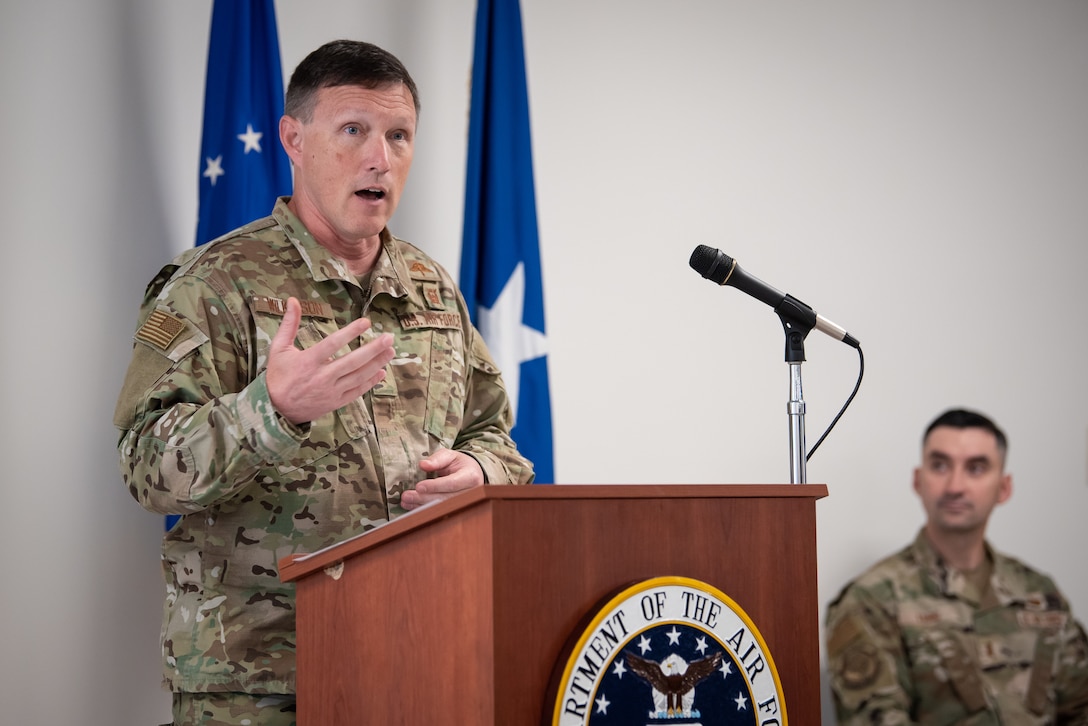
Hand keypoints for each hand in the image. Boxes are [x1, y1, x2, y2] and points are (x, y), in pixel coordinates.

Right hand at [266, 297, 395, 424]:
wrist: (276, 410)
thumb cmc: (278, 376)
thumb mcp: (278, 348)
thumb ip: (289, 324)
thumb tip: (293, 300)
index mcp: (308, 362)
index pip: (333, 344)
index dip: (351, 332)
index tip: (366, 322)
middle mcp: (322, 377)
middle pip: (353, 362)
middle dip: (373, 349)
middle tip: (389, 337)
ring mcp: (331, 391)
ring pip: (359, 377)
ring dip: (377, 363)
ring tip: (391, 351)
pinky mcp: (336, 402)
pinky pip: (357, 392)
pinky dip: (370, 383)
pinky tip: (382, 372)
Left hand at [401, 448, 484, 509]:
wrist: (472, 475)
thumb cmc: (460, 464)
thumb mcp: (451, 455)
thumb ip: (437, 459)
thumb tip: (423, 465)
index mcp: (470, 477)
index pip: (452, 484)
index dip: (435, 486)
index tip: (419, 487)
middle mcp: (470, 493)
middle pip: (445, 499)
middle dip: (424, 498)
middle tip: (406, 496)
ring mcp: (464, 504)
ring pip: (441, 508)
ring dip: (421, 506)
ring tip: (405, 501)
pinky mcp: (456, 510)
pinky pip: (439, 512)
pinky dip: (423, 510)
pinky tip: (411, 507)